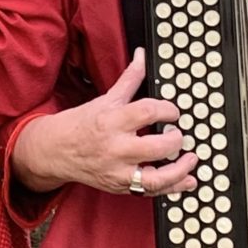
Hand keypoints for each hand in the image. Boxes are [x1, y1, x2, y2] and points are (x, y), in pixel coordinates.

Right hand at [12, 48, 197, 196]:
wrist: (56, 151)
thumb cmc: (82, 124)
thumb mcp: (105, 99)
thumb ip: (129, 80)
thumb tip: (142, 56)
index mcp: (112, 121)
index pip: (147, 112)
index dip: (167, 110)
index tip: (173, 112)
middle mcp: (115, 148)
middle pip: (156, 147)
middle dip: (175, 140)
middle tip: (179, 134)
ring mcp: (118, 171)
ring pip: (156, 177)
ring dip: (180, 169)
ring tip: (191, 158)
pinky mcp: (120, 187)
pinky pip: (151, 191)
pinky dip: (173, 187)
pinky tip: (187, 180)